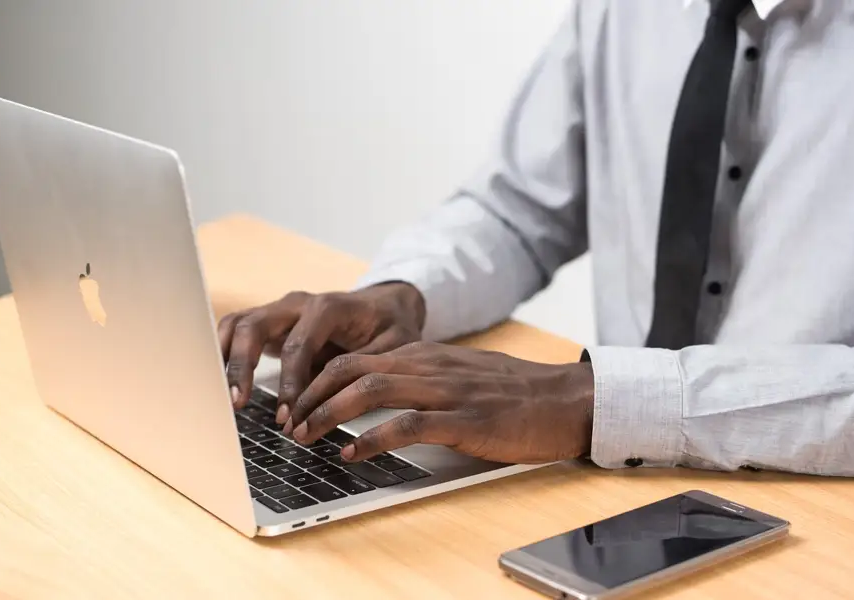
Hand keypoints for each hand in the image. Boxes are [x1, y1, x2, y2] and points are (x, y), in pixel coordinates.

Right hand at [217, 283, 425, 419]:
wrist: (385, 306)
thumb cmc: (390, 327)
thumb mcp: (392, 348)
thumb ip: (364, 369)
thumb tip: (338, 402)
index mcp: (328, 307)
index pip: (298, 345)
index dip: (289, 383)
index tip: (286, 416)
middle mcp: (297, 304)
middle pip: (255, 326)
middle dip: (243, 366)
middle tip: (237, 403)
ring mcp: (279, 310)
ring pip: (237, 324)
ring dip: (225, 359)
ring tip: (221, 397)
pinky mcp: (269, 323)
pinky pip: (235, 331)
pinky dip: (222, 353)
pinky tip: (216, 383)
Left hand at [288, 342, 594, 463]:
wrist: (565, 398)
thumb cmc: (513, 393)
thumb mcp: (459, 374)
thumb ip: (421, 377)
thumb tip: (378, 392)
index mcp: (425, 355)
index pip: (355, 358)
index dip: (317, 380)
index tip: (295, 405)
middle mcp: (429, 366)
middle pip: (351, 369)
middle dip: (311, 395)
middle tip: (289, 423)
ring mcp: (447, 391)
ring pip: (371, 390)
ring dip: (329, 413)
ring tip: (306, 436)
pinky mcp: (465, 420)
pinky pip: (409, 424)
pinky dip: (374, 437)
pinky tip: (353, 453)